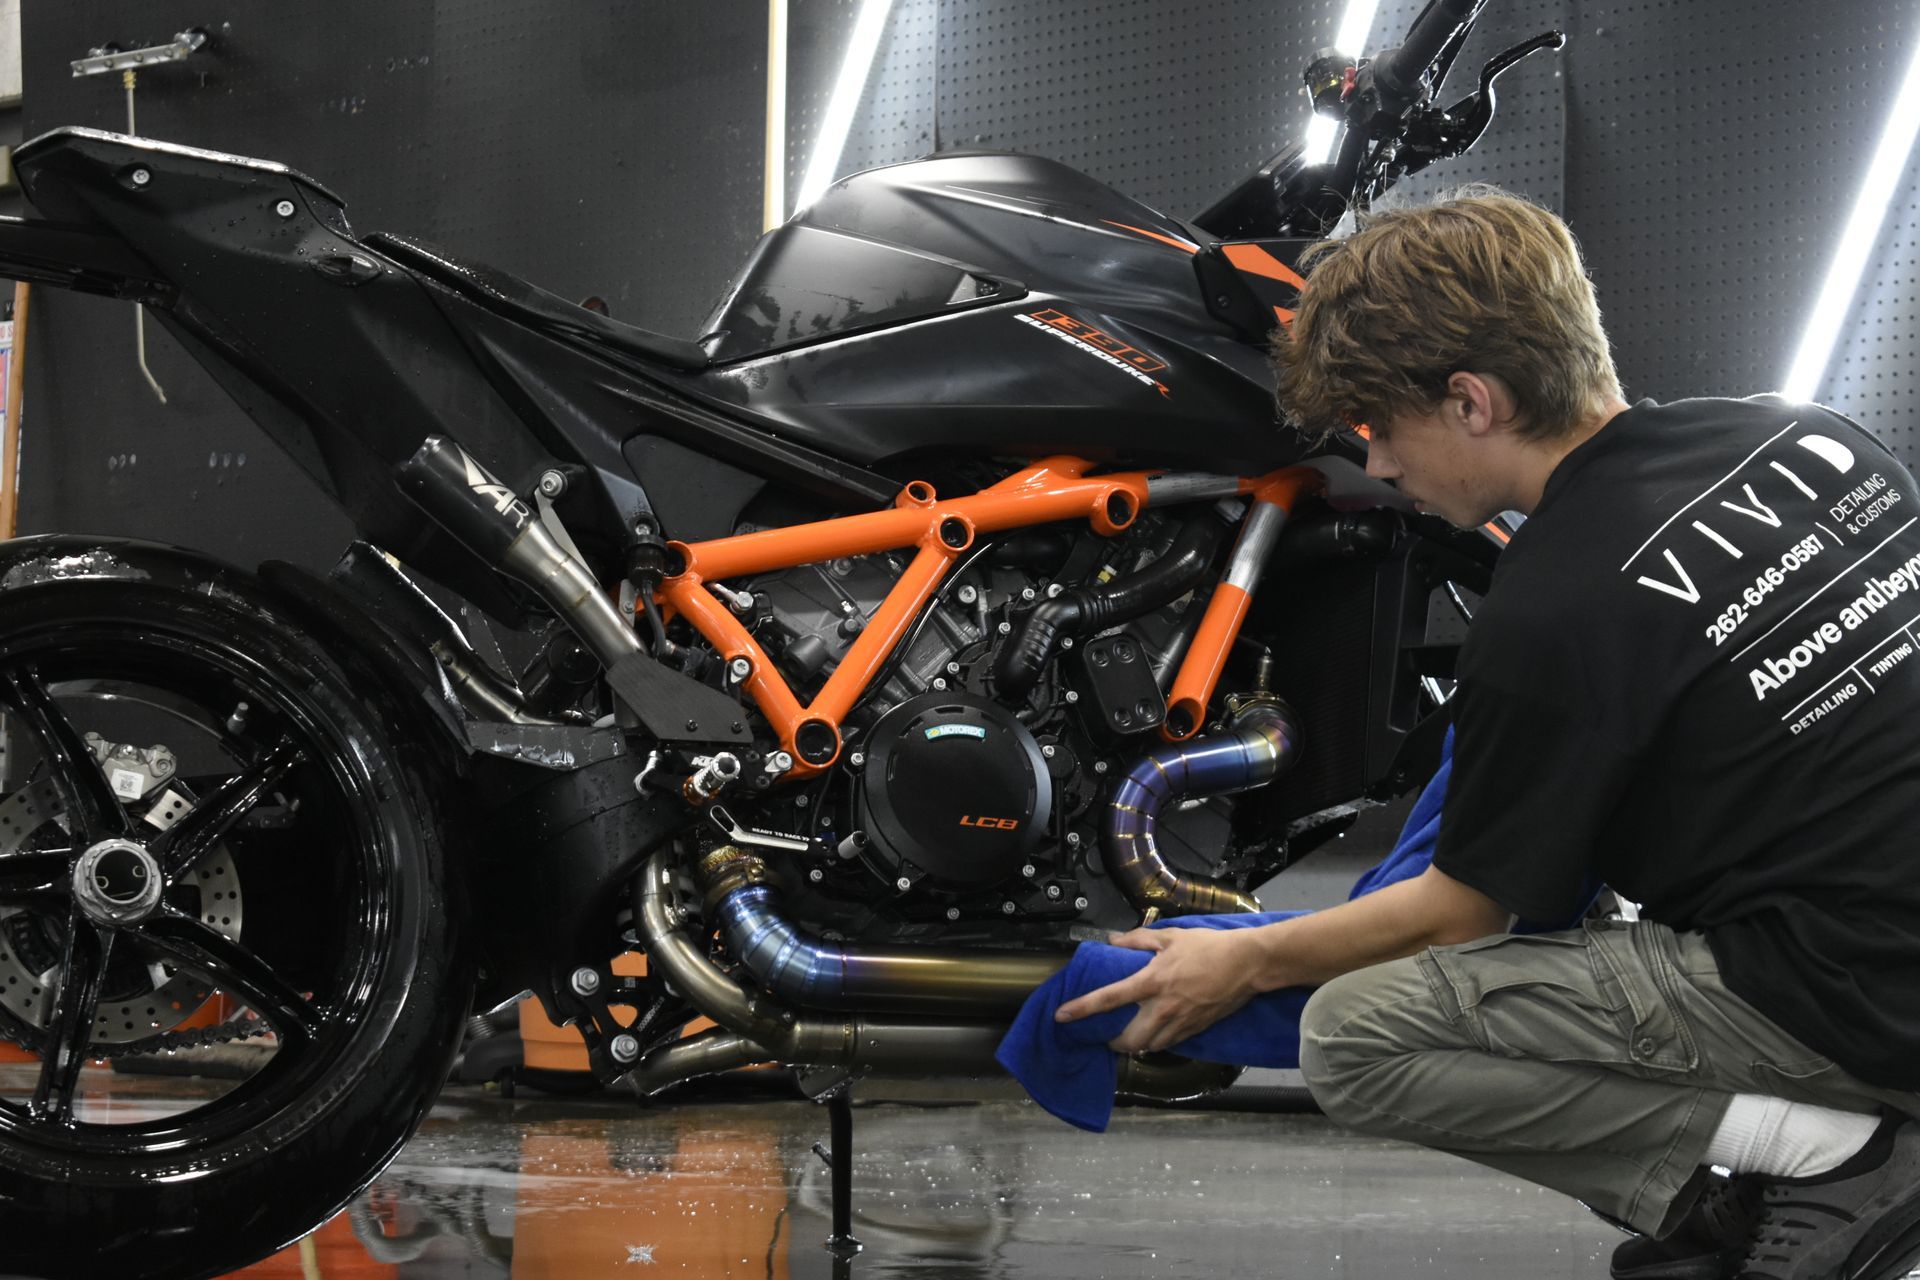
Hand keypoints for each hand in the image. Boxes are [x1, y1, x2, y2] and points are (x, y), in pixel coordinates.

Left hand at [1054, 926, 1260, 1053]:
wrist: (1248, 964)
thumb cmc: (1209, 947)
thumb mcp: (1170, 936)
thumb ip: (1137, 940)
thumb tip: (1113, 942)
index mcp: (1152, 981)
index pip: (1109, 998)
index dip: (1082, 1008)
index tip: (1061, 1016)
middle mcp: (1163, 1007)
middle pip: (1128, 1040)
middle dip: (1112, 1042)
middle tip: (1105, 1034)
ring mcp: (1181, 1023)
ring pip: (1149, 1047)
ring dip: (1134, 1046)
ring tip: (1128, 1037)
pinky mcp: (1196, 1030)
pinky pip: (1170, 1045)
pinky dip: (1157, 1043)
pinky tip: (1155, 1034)